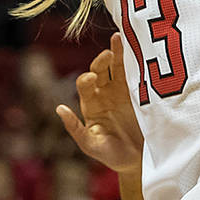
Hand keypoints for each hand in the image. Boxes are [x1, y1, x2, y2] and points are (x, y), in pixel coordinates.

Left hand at [56, 33, 145, 174]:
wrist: (139, 161)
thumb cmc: (111, 155)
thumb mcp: (91, 145)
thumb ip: (75, 128)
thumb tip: (59, 108)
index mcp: (91, 104)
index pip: (85, 85)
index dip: (86, 79)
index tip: (91, 79)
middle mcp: (105, 93)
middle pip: (100, 70)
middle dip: (101, 61)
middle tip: (107, 55)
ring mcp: (123, 91)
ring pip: (118, 66)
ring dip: (118, 53)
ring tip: (120, 38)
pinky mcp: (141, 92)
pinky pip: (137, 73)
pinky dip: (136, 60)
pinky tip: (139, 48)